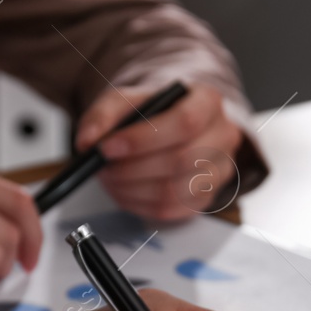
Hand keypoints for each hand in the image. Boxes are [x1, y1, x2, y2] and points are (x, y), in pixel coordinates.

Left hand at [76, 84, 245, 220]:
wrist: (171, 129)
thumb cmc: (154, 113)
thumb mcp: (126, 100)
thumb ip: (103, 115)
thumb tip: (89, 141)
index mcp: (207, 102)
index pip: (184, 122)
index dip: (143, 138)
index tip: (108, 147)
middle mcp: (222, 136)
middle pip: (181, 160)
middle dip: (132, 168)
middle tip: (102, 168)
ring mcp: (218, 171)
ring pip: (175, 190)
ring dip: (133, 189)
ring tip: (110, 179)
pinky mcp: (207, 197)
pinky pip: (172, 210)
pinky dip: (140, 204)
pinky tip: (124, 191)